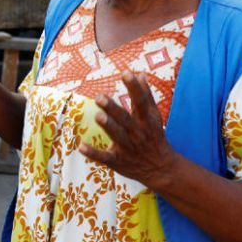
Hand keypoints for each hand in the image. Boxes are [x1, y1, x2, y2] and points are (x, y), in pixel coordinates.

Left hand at [77, 71, 180, 189]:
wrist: (161, 169)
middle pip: (125, 119)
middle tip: (99, 97)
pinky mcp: (118, 161)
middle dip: (113, 109)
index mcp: (146, 120)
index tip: (125, 73)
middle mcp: (137, 133)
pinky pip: (105, 158)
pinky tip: (81, 147)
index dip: (134, 87)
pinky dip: (93, 153)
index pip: (140, 101)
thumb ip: (146, 95)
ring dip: (107, 126)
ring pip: (117, 136)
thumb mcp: (154, 117)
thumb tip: (140, 73)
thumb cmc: (154, 137)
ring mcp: (128, 148)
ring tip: (98, 116)